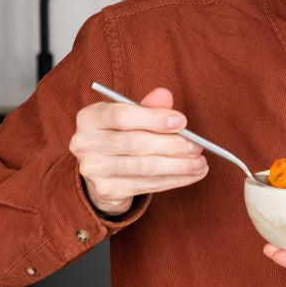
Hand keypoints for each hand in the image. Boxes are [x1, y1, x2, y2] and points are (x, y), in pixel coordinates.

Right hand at [70, 87, 207, 216]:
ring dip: (178, 166)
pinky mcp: (106, 190)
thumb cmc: (122, 133)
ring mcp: (93, 170)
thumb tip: (165, 96)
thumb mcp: (131, 114)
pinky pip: (146, 185)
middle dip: (172, 146)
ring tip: (200, 163)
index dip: (154, 118)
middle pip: (135, 144)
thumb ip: (149, 106)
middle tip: (197, 147)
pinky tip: (191, 175)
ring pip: (143, 168)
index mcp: (90, 117)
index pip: (122, 116)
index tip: (182, 122)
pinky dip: (173, 180)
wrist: (102, 168)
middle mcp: (85, 143)